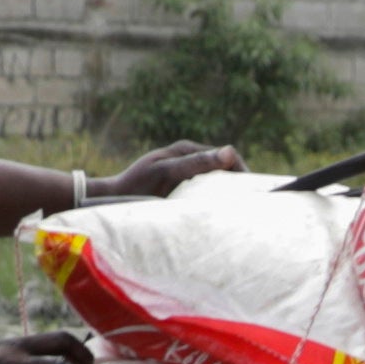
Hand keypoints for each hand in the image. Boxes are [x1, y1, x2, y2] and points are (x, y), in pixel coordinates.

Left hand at [81, 141, 246, 206]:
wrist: (112, 199)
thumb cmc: (136, 185)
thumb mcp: (168, 171)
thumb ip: (196, 162)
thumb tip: (230, 152)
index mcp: (187, 149)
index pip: (227, 156)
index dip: (241, 173)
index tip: (252, 192)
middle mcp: (188, 158)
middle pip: (223, 169)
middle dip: (237, 184)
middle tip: (249, 206)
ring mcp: (184, 174)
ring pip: (216, 182)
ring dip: (227, 194)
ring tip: (238, 212)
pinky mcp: (180, 189)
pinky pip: (205, 192)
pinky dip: (214, 201)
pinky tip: (219, 214)